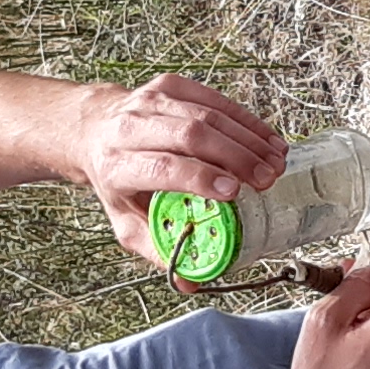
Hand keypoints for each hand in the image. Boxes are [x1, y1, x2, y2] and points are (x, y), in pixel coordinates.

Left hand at [70, 75, 287, 257]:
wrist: (94, 130)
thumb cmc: (116, 180)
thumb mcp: (126, 221)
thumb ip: (158, 250)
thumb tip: (191, 283)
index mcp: (118, 165)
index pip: (162, 166)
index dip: (200, 177)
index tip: (235, 191)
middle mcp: (130, 128)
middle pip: (190, 135)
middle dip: (235, 156)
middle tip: (266, 179)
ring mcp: (151, 101)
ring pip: (206, 114)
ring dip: (247, 138)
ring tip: (275, 162)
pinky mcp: (169, 85)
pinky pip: (213, 98)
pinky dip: (245, 119)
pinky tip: (267, 139)